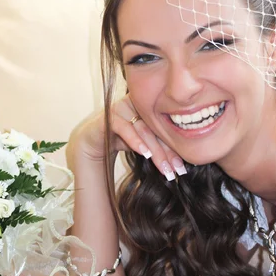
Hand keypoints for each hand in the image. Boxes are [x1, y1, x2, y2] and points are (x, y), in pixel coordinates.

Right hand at [67, 95, 186, 180]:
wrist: (92, 140)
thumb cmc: (120, 140)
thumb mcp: (142, 144)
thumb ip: (158, 146)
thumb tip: (181, 164)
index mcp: (150, 108)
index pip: (166, 129)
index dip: (175, 149)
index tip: (182, 168)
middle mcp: (138, 104)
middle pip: (157, 130)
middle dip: (167, 153)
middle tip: (176, 171)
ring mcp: (123, 108)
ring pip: (143, 130)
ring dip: (155, 150)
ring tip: (164, 166)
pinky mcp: (110, 115)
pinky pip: (125, 128)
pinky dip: (135, 141)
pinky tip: (144, 153)